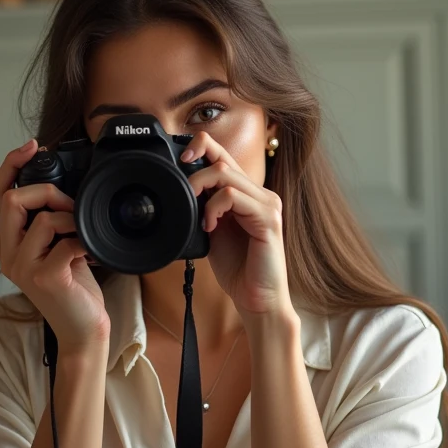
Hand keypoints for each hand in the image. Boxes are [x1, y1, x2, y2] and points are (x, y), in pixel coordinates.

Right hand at [0, 138, 110, 352]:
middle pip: (13, 199)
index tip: (33, 145)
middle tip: (71, 205)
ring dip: (72, 219)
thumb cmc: (73, 286)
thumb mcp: (57, 244)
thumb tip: (62, 184)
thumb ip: (49, 219)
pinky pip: (66, 241)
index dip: (11, 164)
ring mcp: (22, 267)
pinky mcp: (44, 278)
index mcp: (7, 242)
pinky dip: (84, 241)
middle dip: (48, 192)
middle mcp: (6, 253)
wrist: (82, 328)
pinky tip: (90, 254)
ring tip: (83, 234)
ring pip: (43, 219)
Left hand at [182, 130, 294, 316]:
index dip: (199, 147)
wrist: (257, 299)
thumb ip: (203, 207)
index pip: (223, 156)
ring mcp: (267, 204)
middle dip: (193, 168)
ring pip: (225, 173)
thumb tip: (181, 189)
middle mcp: (259, 193)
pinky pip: (233, 196)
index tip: (179, 160)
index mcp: (247, 194)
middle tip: (182, 191)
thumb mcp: (212, 230)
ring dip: (200, 189)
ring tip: (197, 215)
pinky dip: (213, 208)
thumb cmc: (237, 268)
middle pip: (222, 157)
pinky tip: (209, 226)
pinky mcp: (268, 219)